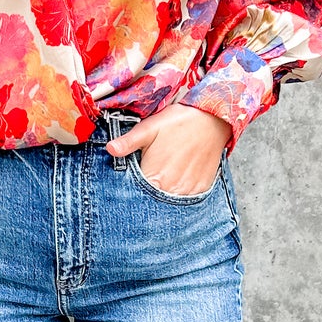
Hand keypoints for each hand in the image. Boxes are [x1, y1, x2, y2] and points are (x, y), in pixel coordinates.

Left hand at [105, 104, 230, 194]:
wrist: (211, 119)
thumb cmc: (178, 122)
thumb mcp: (149, 128)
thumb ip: (128, 142)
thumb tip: (110, 149)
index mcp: (155, 177)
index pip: (136, 195)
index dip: (132, 190)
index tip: (131, 184)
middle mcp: (171, 189)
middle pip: (153, 201)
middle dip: (147, 193)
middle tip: (151, 175)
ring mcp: (188, 191)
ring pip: (169, 202)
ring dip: (164, 194)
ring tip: (164, 177)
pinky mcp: (201, 189)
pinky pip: (187, 200)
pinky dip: (180, 193)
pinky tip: (177, 179)